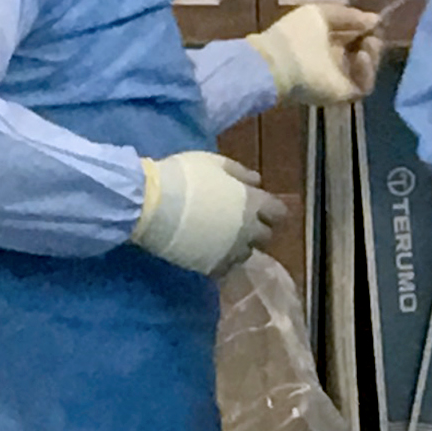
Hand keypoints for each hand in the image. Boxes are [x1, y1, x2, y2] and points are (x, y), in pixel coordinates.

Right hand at [130, 151, 288, 275]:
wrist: (153, 205)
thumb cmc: (184, 177)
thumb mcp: (214, 162)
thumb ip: (239, 172)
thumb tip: (256, 181)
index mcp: (252, 203)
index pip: (279, 213)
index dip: (270, 210)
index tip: (258, 207)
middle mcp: (248, 230)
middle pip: (265, 236)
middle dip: (256, 229)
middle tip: (239, 222)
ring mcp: (231, 251)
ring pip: (246, 254)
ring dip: (239, 246)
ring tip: (221, 238)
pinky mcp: (212, 266)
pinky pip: (225, 268)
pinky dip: (221, 260)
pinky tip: (207, 251)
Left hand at [251, 1, 384, 104]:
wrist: (278, 65)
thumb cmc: (295, 36)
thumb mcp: (319, 14)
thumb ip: (348, 15)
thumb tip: (374, 20)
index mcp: (324, 41)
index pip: (352, 35)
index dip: (364, 27)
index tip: (373, 21)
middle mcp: (332, 61)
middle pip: (363, 53)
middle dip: (372, 42)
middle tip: (372, 36)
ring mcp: (338, 80)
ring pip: (366, 71)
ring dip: (373, 57)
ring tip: (367, 46)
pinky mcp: (342, 95)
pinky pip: (364, 87)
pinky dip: (368, 72)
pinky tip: (362, 57)